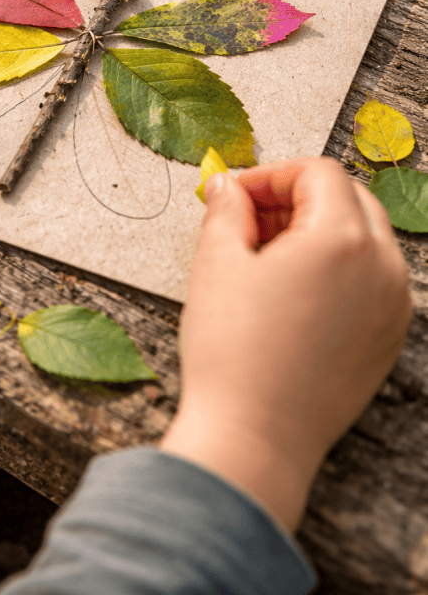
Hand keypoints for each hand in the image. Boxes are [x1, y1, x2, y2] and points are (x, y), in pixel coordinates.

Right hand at [160, 157, 411, 532]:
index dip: (272, 175)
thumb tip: (226, 186)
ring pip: (364, 238)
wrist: (254, 438)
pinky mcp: (388, 339)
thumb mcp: (217, 264)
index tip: (237, 195)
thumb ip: (225, 210)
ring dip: (318, 231)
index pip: (318, 172)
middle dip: (297, 198)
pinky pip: (372, 279)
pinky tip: (291, 294)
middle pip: (349, 199)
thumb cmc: (233, 354)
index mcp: (343, 239)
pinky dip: (337, 269)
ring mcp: (393, 306)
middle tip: (249, 222)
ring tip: (265, 260)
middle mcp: (383, 268)